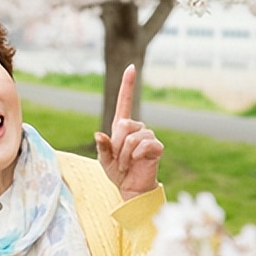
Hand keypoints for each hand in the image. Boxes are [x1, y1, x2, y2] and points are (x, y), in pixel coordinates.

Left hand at [94, 65, 162, 200]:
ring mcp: (148, 136)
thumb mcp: (104, 160)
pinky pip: (142, 145)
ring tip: (126, 164)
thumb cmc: (118, 172)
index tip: (131, 67)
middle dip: (117, 145)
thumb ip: (102, 147)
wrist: (132, 188)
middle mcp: (137, 128)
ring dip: (124, 154)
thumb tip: (99, 134)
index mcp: (123, 127)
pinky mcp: (157, 146)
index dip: (128, 85)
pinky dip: (134, 156)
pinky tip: (136, 163)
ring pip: (131, 137)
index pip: (125, 102)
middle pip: (124, 124)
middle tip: (119, 160)